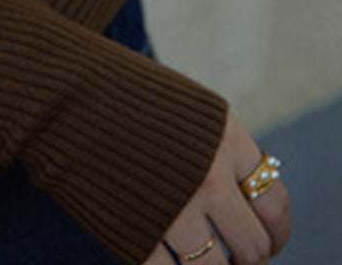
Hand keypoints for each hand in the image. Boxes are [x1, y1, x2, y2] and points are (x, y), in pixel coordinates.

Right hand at [143, 112, 290, 264]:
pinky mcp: (138, 236)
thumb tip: (248, 200)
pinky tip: (167, 264)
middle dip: (247, 260)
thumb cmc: (128, 98)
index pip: (274, 205)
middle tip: (234, 261)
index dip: (275, 233)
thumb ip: (222, 151)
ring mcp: (175, 211)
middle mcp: (211, 178)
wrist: (66, 93)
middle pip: (252, 246)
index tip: (268, 244)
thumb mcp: (190, 110)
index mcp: (228, 139)